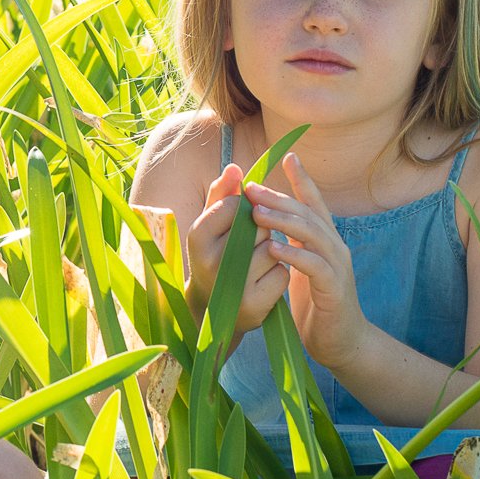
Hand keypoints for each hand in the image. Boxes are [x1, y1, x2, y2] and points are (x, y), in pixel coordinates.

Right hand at [182, 161, 291, 337]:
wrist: (212, 311)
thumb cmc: (215, 257)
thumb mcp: (210, 225)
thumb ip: (222, 194)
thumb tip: (235, 168)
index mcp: (197, 235)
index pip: (238, 205)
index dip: (248, 210)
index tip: (242, 221)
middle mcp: (211, 260)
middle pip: (259, 227)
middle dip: (262, 232)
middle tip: (248, 246)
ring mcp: (232, 284)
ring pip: (273, 250)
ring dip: (273, 253)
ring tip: (256, 264)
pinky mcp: (252, 304)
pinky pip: (282, 274)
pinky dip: (279, 276)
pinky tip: (263, 282)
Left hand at [248, 154, 369, 369]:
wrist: (341, 342)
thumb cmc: (317, 304)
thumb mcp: (300, 268)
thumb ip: (291, 245)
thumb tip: (269, 224)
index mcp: (325, 240)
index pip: (315, 203)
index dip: (303, 180)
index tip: (288, 156)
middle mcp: (335, 247)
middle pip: (307, 213)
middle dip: (278, 198)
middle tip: (251, 188)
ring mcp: (337, 266)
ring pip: (311, 234)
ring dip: (283, 221)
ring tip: (256, 213)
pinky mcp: (335, 288)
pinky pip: (314, 266)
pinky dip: (293, 255)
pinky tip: (273, 249)